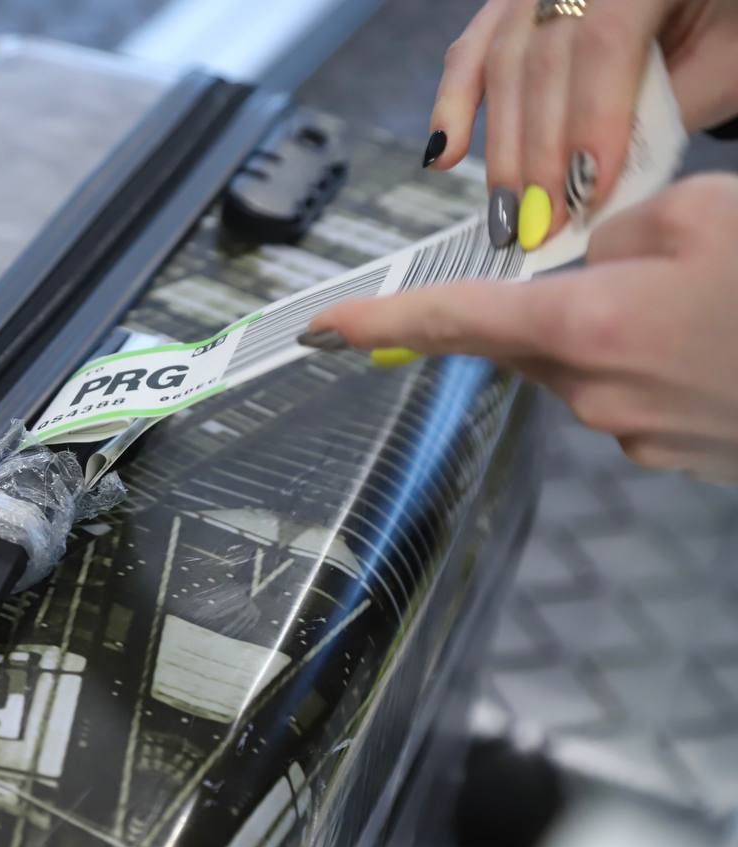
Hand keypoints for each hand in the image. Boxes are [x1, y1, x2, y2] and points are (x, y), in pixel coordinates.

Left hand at [309, 173, 737, 481]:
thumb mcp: (699, 217)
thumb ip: (609, 238)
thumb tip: (577, 265)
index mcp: (587, 328)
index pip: (455, 320)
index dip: (381, 320)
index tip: (319, 330)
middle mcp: (593, 395)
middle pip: (521, 341)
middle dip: (542, 299)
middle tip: (617, 265)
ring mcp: (632, 436)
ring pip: (577, 367)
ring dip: (604, 328)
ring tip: (695, 304)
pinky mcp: (669, 457)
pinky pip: (624, 397)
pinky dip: (643, 364)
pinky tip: (708, 343)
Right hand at [425, 0, 737, 248]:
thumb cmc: (726, 21)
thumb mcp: (727, 57)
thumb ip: (667, 110)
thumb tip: (595, 183)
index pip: (602, 41)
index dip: (590, 121)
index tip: (586, 194)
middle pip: (540, 61)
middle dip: (539, 153)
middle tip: (541, 223)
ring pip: (501, 65)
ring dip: (500, 149)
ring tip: (508, 213)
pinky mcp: (510, 5)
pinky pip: (472, 51)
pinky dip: (453, 106)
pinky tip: (444, 157)